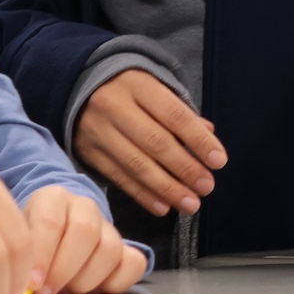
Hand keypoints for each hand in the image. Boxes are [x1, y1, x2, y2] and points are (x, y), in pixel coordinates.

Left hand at [24, 186, 148, 293]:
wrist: (52, 245)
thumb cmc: (29, 249)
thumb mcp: (17, 248)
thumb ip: (19, 263)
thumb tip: (20, 290)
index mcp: (52, 199)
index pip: (50, 221)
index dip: (42, 255)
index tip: (32, 284)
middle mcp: (84, 207)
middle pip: (86, 231)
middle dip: (64, 269)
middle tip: (46, 293)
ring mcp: (109, 227)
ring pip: (110, 249)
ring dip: (86, 280)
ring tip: (67, 292)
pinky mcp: (128, 249)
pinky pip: (134, 264)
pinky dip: (116, 283)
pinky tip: (94, 292)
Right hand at [74, 70, 227, 217]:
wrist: (75, 88)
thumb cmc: (128, 90)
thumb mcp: (153, 88)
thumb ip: (180, 111)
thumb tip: (209, 134)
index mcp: (138, 86)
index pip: (174, 115)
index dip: (198, 139)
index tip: (219, 160)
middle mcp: (116, 107)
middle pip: (156, 142)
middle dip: (185, 168)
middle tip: (207, 187)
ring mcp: (99, 131)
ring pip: (137, 164)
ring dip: (167, 188)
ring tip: (190, 204)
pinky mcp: (88, 152)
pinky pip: (119, 177)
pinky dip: (142, 194)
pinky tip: (163, 207)